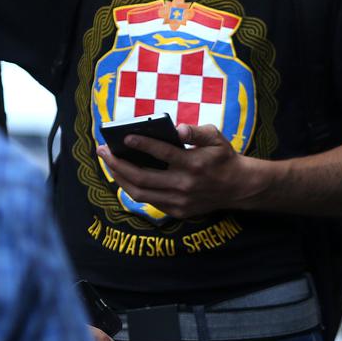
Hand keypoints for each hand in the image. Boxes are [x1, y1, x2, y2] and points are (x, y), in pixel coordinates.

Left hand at [97, 123, 267, 218]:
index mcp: (194, 164)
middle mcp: (184, 185)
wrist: (238, 188)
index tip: (125, 136)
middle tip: (103, 150)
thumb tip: (177, 129)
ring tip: (108, 162)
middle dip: (117, 163)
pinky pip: (148, 201)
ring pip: (139, 193)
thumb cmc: (223, 158)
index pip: (163, 153)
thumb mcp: (216, 138)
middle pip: (142, 177)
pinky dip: (132, 189)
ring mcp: (179, 202)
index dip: (141, 144)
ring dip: (119, 177)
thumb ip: (196, 131)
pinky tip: (124, 176)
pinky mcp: (177, 212)